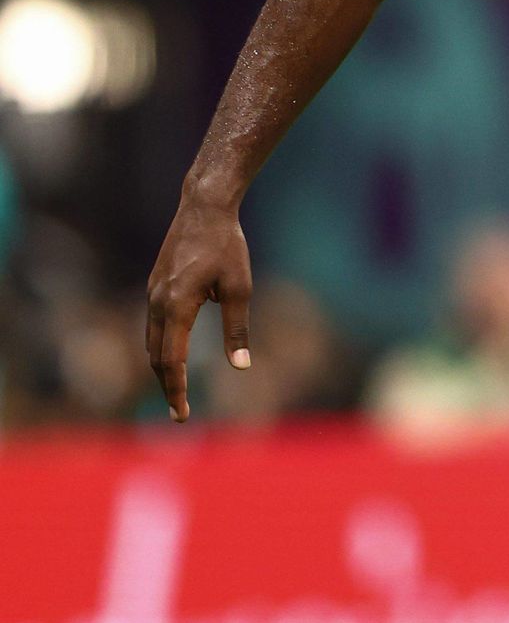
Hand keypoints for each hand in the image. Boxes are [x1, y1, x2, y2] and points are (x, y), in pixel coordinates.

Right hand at [144, 195, 254, 421]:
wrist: (204, 208)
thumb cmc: (227, 247)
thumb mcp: (240, 288)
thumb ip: (237, 330)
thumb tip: (242, 367)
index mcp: (177, 306)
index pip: (172, 360)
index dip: (177, 389)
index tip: (182, 413)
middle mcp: (157, 303)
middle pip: (156, 357)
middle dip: (168, 386)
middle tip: (180, 414)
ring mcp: (152, 294)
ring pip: (151, 342)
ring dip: (163, 368)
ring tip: (178, 390)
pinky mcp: (155, 286)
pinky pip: (154, 326)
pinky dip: (162, 347)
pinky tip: (176, 356)